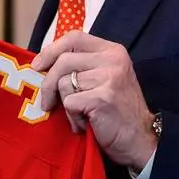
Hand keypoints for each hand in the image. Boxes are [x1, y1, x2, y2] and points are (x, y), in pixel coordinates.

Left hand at [31, 31, 157, 171]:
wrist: (140, 140)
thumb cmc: (116, 112)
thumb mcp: (104, 79)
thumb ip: (82, 66)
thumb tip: (44, 62)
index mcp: (112, 51)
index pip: (74, 38)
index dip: (51, 50)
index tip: (38, 66)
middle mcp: (113, 60)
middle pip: (63, 61)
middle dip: (48, 84)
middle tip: (47, 103)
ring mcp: (109, 77)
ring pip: (64, 84)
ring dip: (66, 106)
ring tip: (81, 116)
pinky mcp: (102, 98)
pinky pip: (69, 103)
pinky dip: (72, 118)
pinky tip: (86, 124)